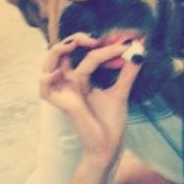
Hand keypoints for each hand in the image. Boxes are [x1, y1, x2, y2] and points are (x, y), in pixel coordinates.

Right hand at [39, 32, 141, 163]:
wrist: (108, 145)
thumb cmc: (110, 121)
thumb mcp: (121, 91)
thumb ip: (128, 72)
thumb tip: (138, 52)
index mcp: (80, 78)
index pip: (82, 52)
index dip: (99, 44)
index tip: (124, 44)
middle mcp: (69, 82)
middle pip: (60, 53)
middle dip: (74, 39)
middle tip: (93, 38)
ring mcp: (64, 93)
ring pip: (49, 65)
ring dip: (58, 51)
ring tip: (74, 44)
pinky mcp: (64, 105)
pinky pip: (45, 90)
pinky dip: (47, 79)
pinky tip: (59, 72)